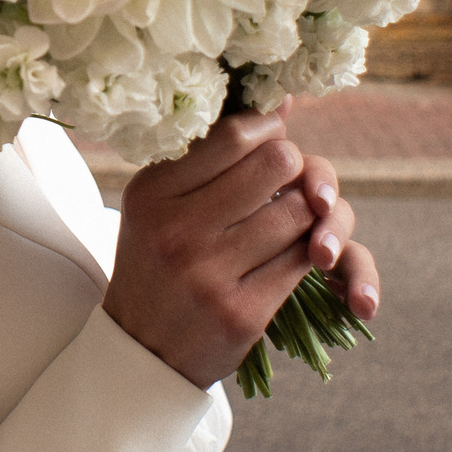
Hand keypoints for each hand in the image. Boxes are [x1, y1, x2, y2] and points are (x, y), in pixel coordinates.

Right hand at [104, 103, 377, 389]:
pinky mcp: (242, 313)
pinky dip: (309, 252)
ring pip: (300, 213)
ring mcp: (210, 275)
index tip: (271, 137)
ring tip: (288, 217)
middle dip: (294, 168)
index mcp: (153, 193)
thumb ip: (212, 153)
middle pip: (278, 164)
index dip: (269, 129)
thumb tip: (283, 101)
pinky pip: (303, 261)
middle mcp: (178, 231)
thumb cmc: (157, 261)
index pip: (235, 135)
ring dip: (306, 212)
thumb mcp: (159, 203)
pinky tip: (292, 253)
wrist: (142, 351)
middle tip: (286, 181)